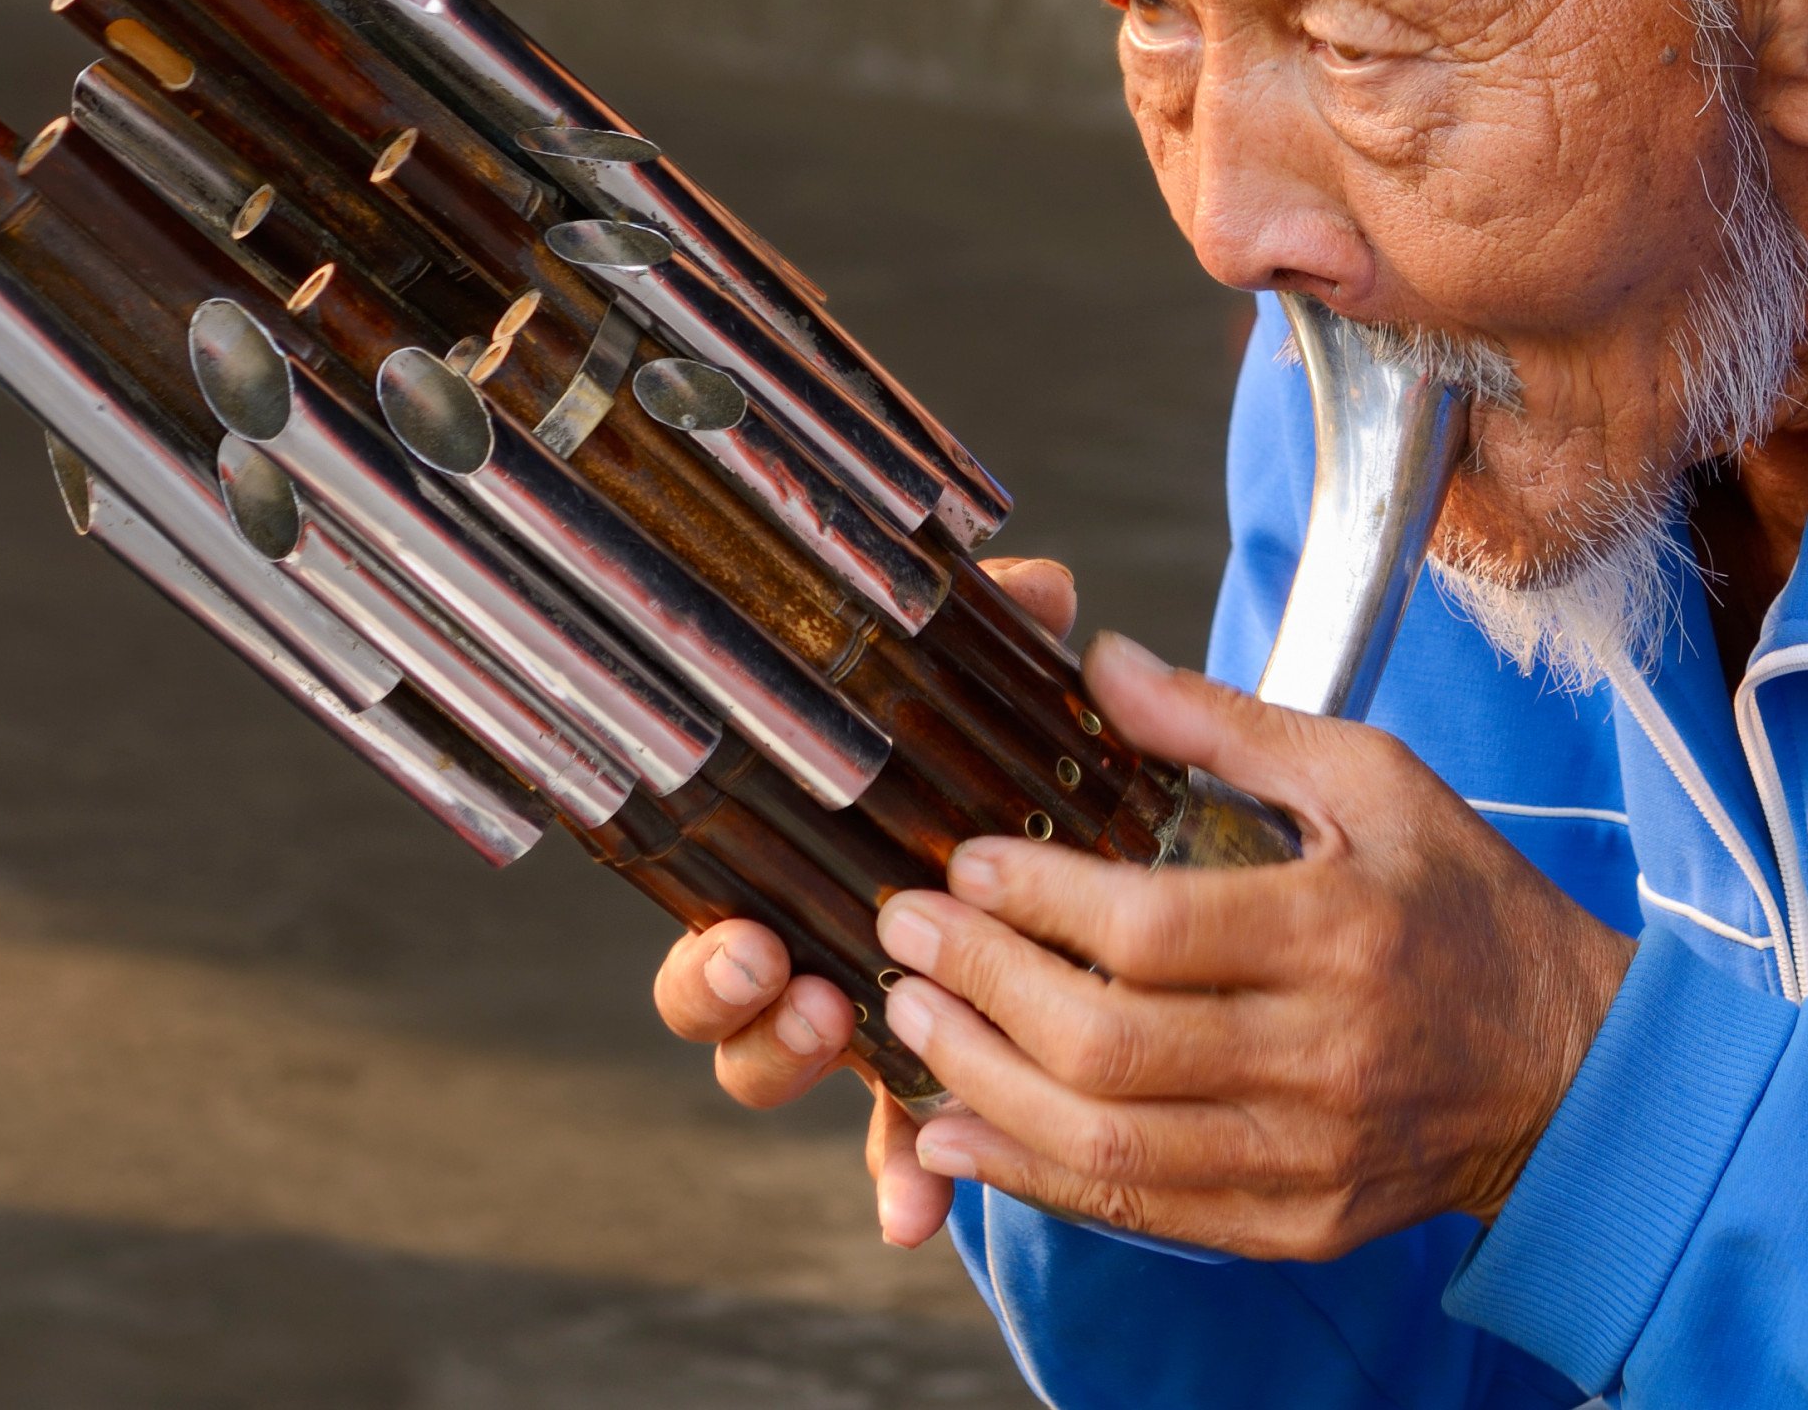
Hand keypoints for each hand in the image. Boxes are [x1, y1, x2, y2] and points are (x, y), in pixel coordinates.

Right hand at [650, 555, 1080, 1248]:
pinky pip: (910, 1149)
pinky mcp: (944, 1078)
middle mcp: (816, 950)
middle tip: (779, 976)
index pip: (715, 922)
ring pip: (796, 1077)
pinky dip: (908, 1182)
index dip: (709, 952)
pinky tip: (917, 1215)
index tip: (745, 936)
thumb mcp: (1011, 693)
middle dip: (735, 1015)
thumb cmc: (1018, 757)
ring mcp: (875, 1023)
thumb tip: (1040, 592)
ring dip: (801, 1074)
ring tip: (845, 1037)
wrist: (1099, 835)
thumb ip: (1011, 635)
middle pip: (726, 1017)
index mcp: (803, 868)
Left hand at [873, 630, 1633, 1262]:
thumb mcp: (1373, 780)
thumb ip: (1228, 726)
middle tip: (907, 936)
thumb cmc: (1466, 904)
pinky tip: (959, 1133)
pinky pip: (1141, 1213)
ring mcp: (1309, 1156)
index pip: (1153, 929)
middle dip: (983, 988)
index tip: (964, 862)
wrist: (1572, 1067)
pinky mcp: (1294, 1225)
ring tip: (911, 1024)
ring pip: (1110, 1146)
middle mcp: (1325, 1056)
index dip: (1038, 900)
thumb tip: (1101, 665)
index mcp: (1345, 931)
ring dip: (984, 1088)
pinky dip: (1035, 1176)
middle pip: (1112, 1046)